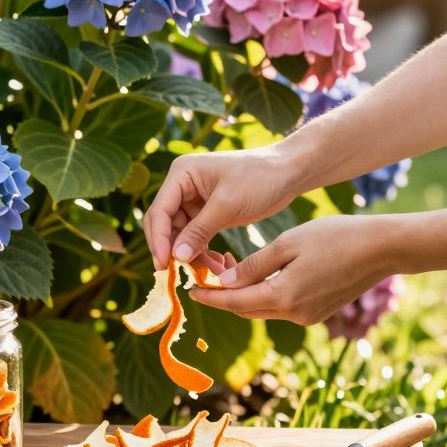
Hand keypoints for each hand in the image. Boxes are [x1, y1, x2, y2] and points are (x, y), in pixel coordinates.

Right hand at [143, 145, 308, 269]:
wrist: (288, 173)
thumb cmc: (259, 178)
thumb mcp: (227, 205)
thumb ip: (199, 230)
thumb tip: (176, 257)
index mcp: (182, 174)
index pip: (160, 211)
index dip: (158, 240)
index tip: (163, 265)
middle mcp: (183, 185)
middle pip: (165, 224)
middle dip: (172, 249)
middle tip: (178, 273)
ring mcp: (194, 199)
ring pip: (181, 234)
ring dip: (191, 254)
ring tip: (210, 271)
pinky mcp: (207, 211)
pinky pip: (196, 236)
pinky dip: (203, 251)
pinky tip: (216, 264)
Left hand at [190, 214, 398, 324]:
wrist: (382, 248)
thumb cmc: (335, 237)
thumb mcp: (288, 243)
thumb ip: (253, 265)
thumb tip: (226, 283)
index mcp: (283, 296)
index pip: (234, 302)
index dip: (210, 297)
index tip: (189, 291)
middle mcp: (294, 314)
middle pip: (247, 310)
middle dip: (225, 296)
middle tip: (206, 276)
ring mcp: (309, 316)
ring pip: (265, 309)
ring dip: (246, 294)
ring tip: (231, 269)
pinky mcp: (319, 312)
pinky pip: (282, 306)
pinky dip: (267, 294)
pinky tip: (261, 275)